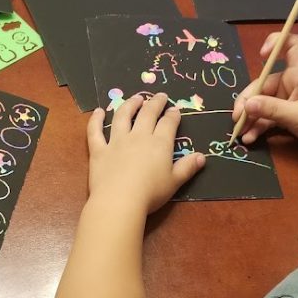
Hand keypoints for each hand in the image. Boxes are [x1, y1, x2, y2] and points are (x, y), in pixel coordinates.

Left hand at [86, 92, 204, 214]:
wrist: (120, 201)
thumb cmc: (150, 193)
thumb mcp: (174, 182)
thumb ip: (187, 167)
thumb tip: (202, 156)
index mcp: (159, 143)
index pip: (168, 123)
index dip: (173, 115)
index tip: (175, 109)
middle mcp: (138, 137)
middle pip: (147, 114)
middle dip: (155, 103)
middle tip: (159, 96)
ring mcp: (116, 141)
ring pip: (123, 116)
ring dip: (130, 104)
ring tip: (135, 98)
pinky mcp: (99, 150)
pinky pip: (95, 131)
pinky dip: (96, 120)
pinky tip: (99, 111)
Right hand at [232, 33, 297, 149]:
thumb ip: (271, 110)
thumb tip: (246, 105)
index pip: (290, 44)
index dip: (275, 43)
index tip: (262, 56)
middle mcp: (292, 81)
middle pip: (263, 83)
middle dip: (248, 100)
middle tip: (237, 118)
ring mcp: (288, 97)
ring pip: (262, 102)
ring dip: (250, 117)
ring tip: (240, 132)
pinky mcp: (288, 112)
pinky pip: (268, 115)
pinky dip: (258, 125)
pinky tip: (250, 137)